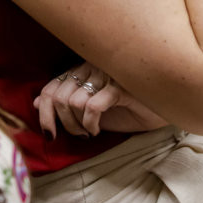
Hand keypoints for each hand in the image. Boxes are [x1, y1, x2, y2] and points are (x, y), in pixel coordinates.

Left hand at [33, 62, 167, 137]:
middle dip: (64, 123)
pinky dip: (90, 122)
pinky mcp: (121, 86)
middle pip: (59, 97)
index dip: (44, 113)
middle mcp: (91, 67)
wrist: (164, 106)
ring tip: (90, 132)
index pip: (50, 88)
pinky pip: (93, 105)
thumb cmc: (128, 106)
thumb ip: (67, 103)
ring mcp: (107, 74)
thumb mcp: (93, 108)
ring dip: (78, 125)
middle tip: (79, 135)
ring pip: (73, 102)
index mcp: (82, 69)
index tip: (50, 134)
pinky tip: (98, 129)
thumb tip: (37, 102)